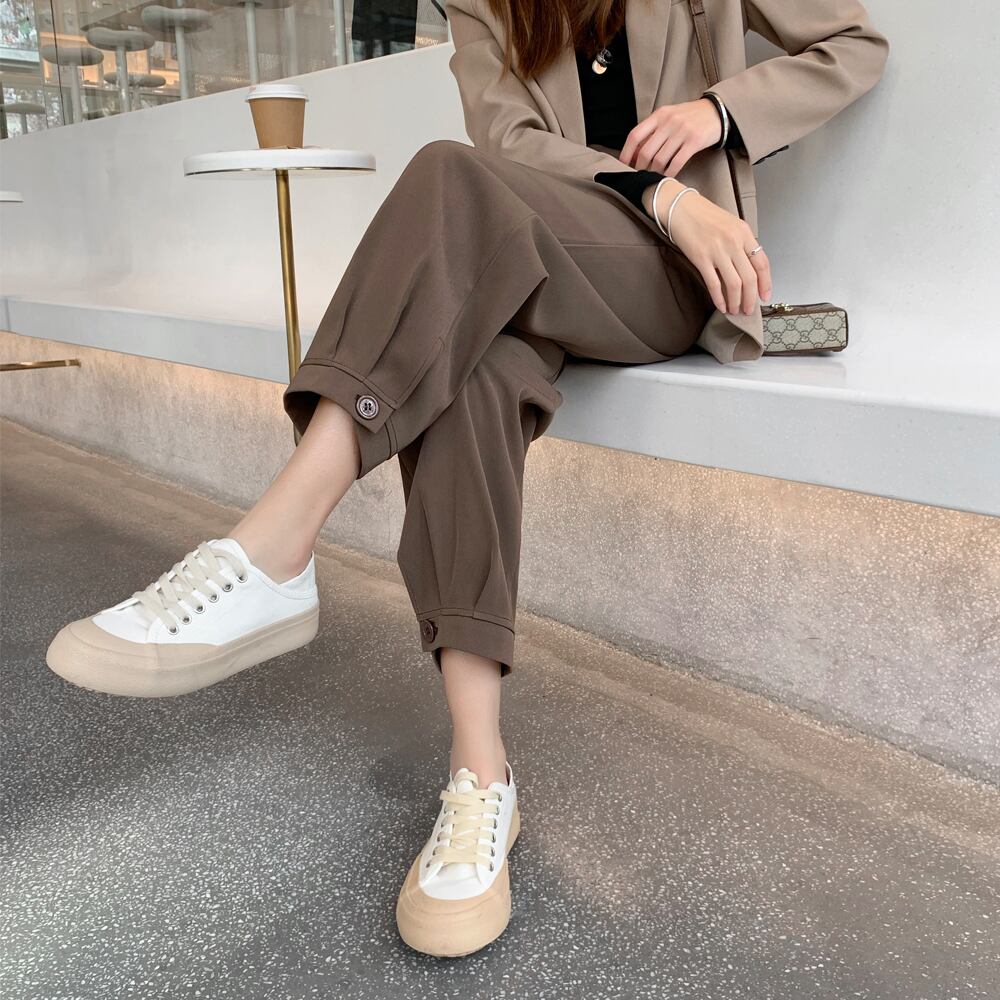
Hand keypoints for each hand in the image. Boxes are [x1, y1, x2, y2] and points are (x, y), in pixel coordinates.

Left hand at [619, 98, 721, 173]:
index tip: (623, 166)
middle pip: (646, 151)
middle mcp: (669, 121)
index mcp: (659, 115)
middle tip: (640, 175)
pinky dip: (669, 173)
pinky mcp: (694, 141)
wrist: (717, 111)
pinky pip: (676, 163)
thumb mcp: (669, 118)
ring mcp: (682, 131)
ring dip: (654, 172)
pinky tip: (667, 177)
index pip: (635, 135)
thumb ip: (653, 132)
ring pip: (660, 159)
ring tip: (654, 177)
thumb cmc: (689, 117)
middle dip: (640, 168)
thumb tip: (635, 154)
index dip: (626, 153)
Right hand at [643, 181, 771, 314]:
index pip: (762, 263)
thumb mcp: (730, 224)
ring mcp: (718, 251)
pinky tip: (721, 306)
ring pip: (734, 284)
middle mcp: (734, 242)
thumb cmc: (704, 216)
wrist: (680, 207)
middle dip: (751, 298)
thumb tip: (747, 268)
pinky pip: (714, 284)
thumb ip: (741, 243)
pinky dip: (719, 298)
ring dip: (736, 301)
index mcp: (744, 233)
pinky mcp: (701, 258)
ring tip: (735, 310)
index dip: (765, 283)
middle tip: (748, 310)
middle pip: (749, 278)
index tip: (764, 296)